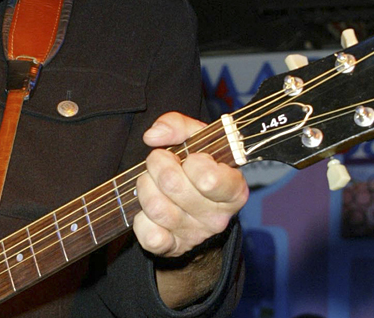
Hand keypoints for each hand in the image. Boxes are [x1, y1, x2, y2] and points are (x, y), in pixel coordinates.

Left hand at [133, 112, 248, 258]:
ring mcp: (195, 235)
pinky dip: (141, 219)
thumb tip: (153, 136)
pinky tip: (149, 211)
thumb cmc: (194, 166)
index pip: (208, 178)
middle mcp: (217, 217)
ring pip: (155, 206)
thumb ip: (177, 125)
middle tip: (161, 164)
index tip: (190, 158)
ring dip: (145, 187)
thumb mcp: (195, 137)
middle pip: (171, 184)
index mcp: (233, 189)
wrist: (193, 206)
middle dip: (157, 164)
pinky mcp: (172, 249)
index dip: (190, 160)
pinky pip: (148, 235)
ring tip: (153, 184)